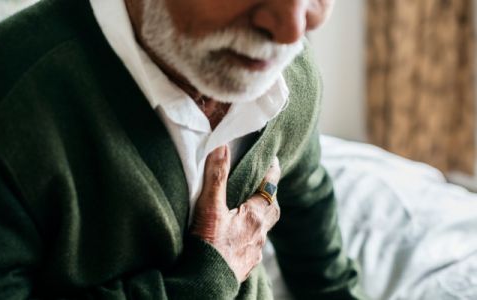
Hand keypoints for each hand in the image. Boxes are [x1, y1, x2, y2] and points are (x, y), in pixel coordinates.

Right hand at [191, 145, 280, 282]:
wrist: (206, 282)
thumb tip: (223, 145)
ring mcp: (254, 252)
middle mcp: (259, 234)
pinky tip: (237, 239)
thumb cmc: (209, 246)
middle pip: (271, 209)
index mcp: (255, 216)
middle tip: (263, 184)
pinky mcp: (245, 266)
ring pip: (262, 229)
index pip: (270, 187)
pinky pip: (253, 246)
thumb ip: (216, 176)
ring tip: (247, 210)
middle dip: (269, 195)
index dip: (272, 172)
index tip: (273, 160)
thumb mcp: (210, 207)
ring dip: (258, 217)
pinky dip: (248, 237)